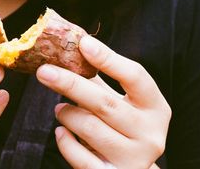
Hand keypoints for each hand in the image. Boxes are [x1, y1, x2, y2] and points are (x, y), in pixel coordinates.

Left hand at [36, 35, 170, 168]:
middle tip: (44, 71)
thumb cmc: (119, 126)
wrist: (128, 168)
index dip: (108, 58)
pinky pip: (79, 156)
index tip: (83, 43)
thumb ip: (99, 78)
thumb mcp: (118, 101)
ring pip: (89, 127)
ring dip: (66, 113)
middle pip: (105, 102)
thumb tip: (70, 47)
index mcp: (156, 107)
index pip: (135, 76)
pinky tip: (61, 132)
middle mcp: (150, 134)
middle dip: (69, 83)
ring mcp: (133, 159)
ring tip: (59, 109)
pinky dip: (64, 140)